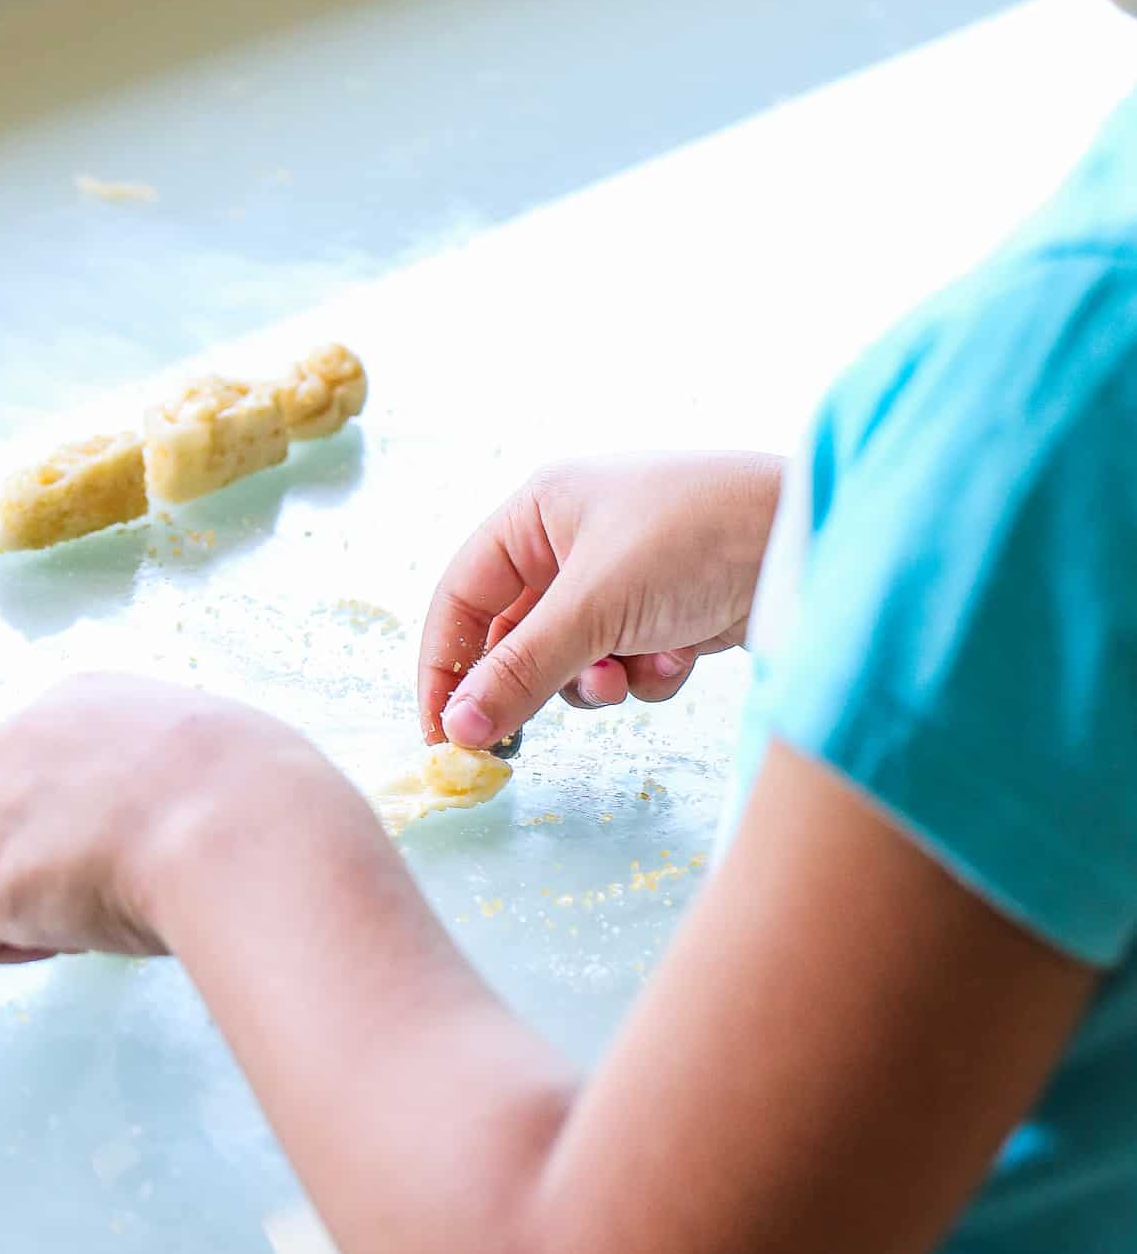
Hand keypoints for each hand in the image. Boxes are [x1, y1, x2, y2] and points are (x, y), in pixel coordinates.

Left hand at [0, 673, 346, 963]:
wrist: (248, 828)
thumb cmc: (261, 796)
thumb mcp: (209, 742)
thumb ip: (163, 762)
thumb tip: (178, 807)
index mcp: (79, 702)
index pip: (11, 754)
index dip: (41, 810)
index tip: (97, 843)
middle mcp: (19, 744)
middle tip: (62, 887)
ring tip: (61, 924)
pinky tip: (48, 948)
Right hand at [420, 452, 782, 748]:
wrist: (812, 539)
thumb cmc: (695, 539)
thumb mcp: (596, 607)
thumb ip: (521, 672)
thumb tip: (457, 731)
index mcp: (539, 512)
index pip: (463, 596)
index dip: (446, 665)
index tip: (441, 735)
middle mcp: (573, 540)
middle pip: (518, 636)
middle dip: (537, 681)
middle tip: (524, 741)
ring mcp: (623, 579)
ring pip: (574, 661)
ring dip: (599, 682)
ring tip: (632, 674)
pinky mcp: (667, 613)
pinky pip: (628, 665)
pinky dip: (649, 674)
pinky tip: (684, 656)